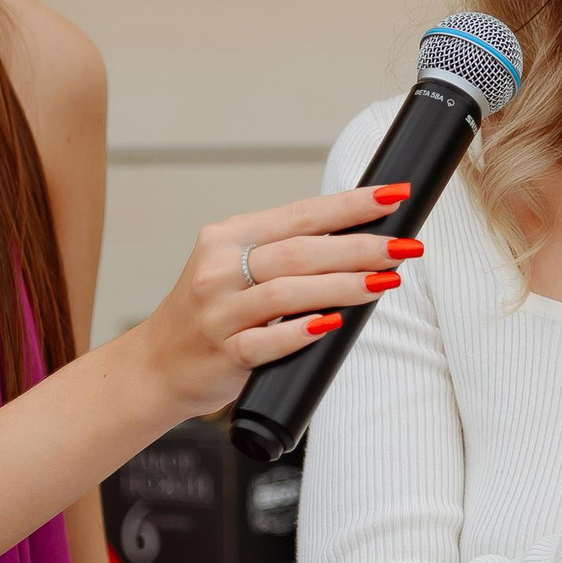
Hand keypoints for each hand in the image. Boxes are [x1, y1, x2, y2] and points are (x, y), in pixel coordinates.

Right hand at [131, 185, 411, 417]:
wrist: (156, 366)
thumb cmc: (211, 315)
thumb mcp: (236, 269)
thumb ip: (284, 254)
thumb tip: (358, 242)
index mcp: (228, 237)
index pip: (300, 213)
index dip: (351, 205)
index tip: (394, 196)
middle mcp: (220, 269)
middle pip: (300, 251)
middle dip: (360, 247)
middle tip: (405, 247)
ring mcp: (220, 312)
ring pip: (288, 293)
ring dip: (343, 286)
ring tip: (385, 281)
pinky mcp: (224, 353)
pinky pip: (267, 342)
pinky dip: (301, 331)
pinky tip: (332, 324)